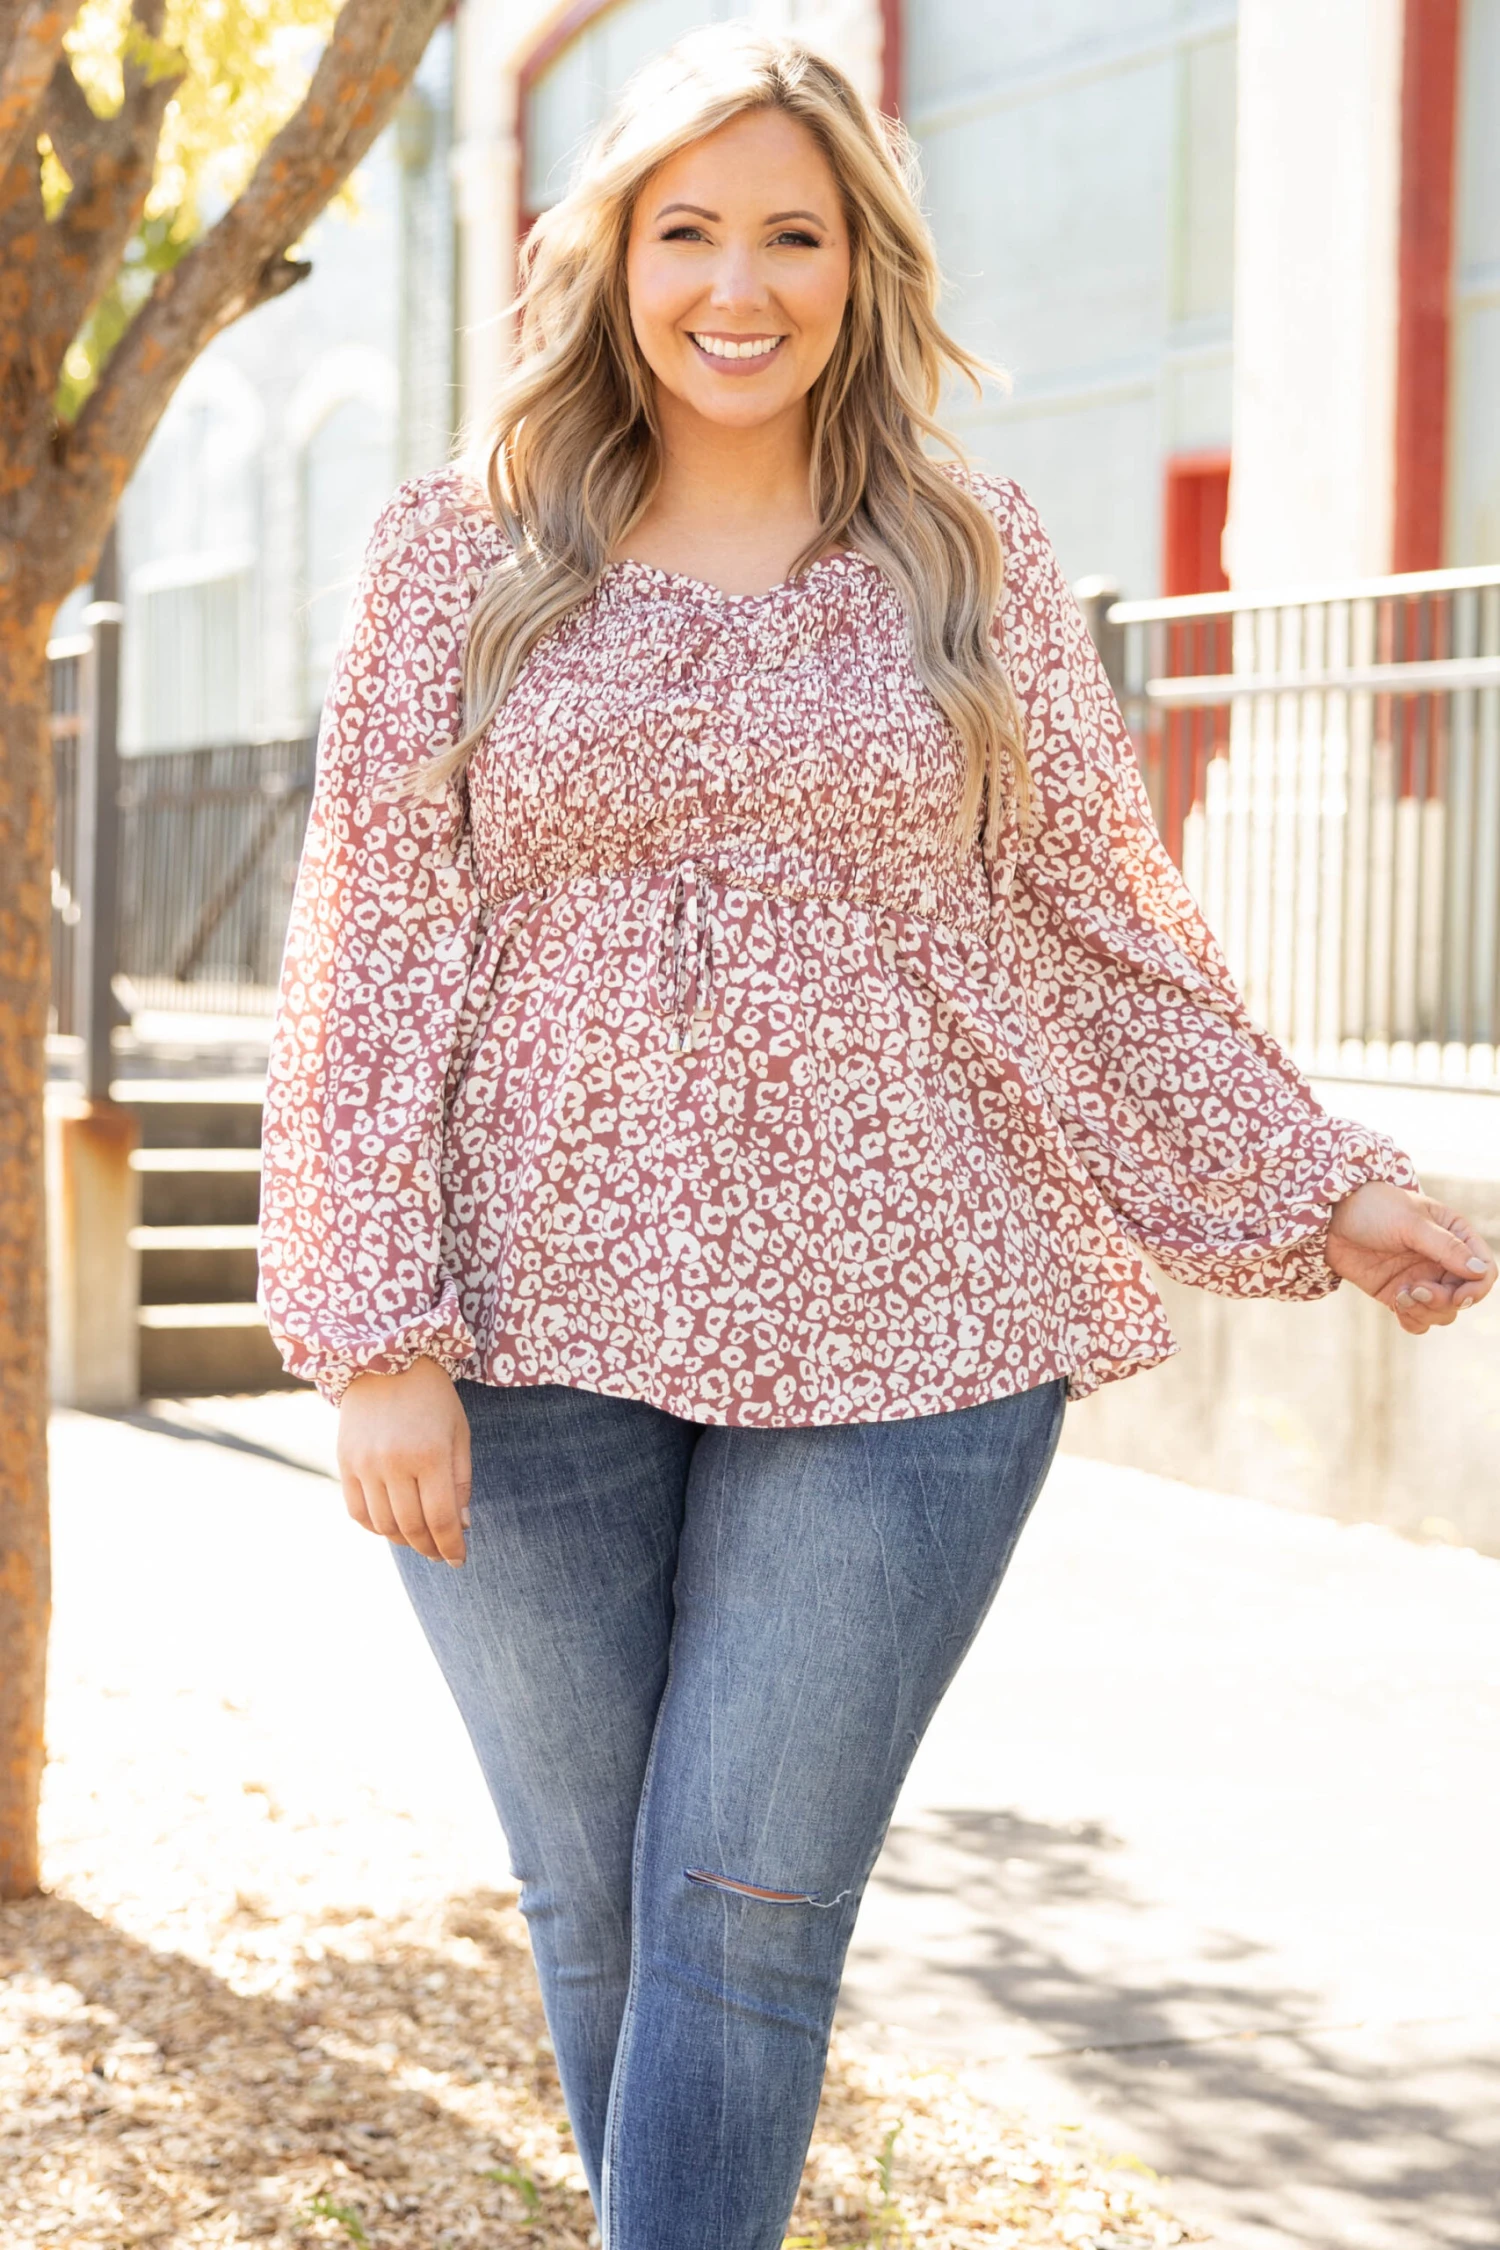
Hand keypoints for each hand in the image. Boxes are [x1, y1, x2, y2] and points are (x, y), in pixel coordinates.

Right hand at [337, 1357, 471, 1564]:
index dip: (451, 1546)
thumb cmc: (432, 1397)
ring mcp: (366, 1464)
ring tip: (419, 1541)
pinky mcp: (345, 1462)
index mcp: (431, 1454)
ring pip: (383, 1525)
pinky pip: (357, 1511)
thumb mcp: (458, 1432)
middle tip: (440, 1554)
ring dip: (404, 1541)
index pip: (441, 1519)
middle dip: (430, 1548)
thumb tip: (461, 1526)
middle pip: (412, 1527)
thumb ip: (460, 1481)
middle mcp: (395, 1463)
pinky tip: (390, 1526)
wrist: (384, 1360)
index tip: (458, 1559)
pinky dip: (375, 1527)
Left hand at [1326, 1182, 1495, 1333]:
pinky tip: (1396, 1303)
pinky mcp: (1399, 1294)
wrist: (1330, 1219)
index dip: (1477, 1288)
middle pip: (1464, 1297)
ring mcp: (1422, 1279)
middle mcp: (1443, 1260)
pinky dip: (1412, 1319)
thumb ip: (1445, 1247)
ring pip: (1443, 1313)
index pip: (1484, 1270)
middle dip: (1445, 1301)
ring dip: (1427, 1311)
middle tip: (1417, 1291)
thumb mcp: (1411, 1223)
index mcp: (1455, 1235)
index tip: (1459, 1296)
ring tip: (1402, 1295)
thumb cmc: (1373, 1208)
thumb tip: (1480, 1271)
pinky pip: (1418, 1320)